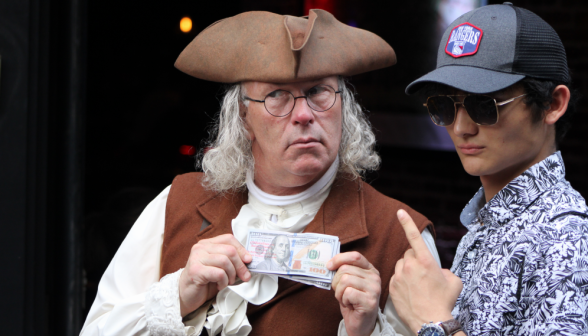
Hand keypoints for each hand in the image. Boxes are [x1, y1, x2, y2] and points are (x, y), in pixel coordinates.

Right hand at [179, 234, 251, 316]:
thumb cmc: (204, 281)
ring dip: (232, 275)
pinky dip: (224, 281)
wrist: (186, 295)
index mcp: (207, 244)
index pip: (229, 239)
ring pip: (225, 261)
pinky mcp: (195, 271)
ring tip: (228, 282)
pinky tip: (220, 285)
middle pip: (229, 250)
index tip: (249, 261)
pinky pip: (219, 273)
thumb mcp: (220, 267)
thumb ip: (231, 261)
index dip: (242, 249)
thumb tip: (249, 261)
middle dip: (240, 265)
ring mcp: (196, 258)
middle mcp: (200, 248)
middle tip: (244, 276)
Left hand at [328, 252, 380, 335]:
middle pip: (345, 269)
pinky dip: (344, 300)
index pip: (355, 256)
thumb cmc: (352, 302)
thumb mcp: (348, 283)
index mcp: (370, 270)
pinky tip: (350, 305)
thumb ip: (344, 271)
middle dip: (336, 282)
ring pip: (345, 280)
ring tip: (346, 300)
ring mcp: (374, 289)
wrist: (360, 324)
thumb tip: (329, 264)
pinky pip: (348, 293)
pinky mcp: (370, 301)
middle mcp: (374, 277)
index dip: (339, 259)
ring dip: (339, 293)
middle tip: (341, 293)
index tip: (329, 266)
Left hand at [389, 210, 462, 332]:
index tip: (399, 212)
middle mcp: (410, 266)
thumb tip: (440, 271)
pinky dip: (401, 281)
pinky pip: (396, 277)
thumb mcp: (453, 282)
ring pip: (401, 265)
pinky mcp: (392, 286)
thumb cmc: (444, 302)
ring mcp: (399, 276)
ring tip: (417, 286)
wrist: (430, 322)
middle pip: (409, 254)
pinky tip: (410, 292)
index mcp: (426, 261)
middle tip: (423, 274)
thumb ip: (445, 270)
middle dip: (415, 260)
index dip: (407, 222)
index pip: (415, 237)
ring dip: (407, 270)